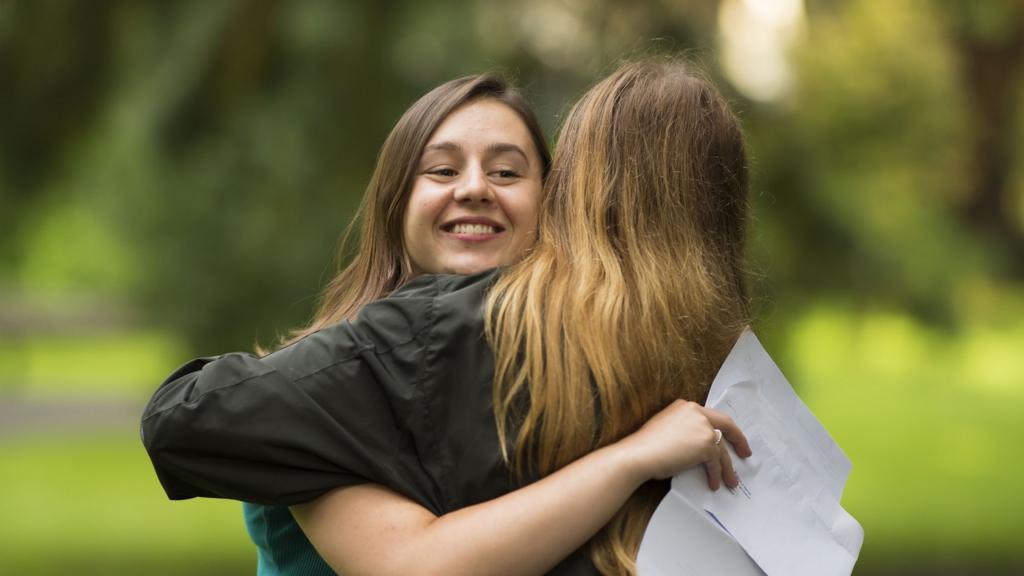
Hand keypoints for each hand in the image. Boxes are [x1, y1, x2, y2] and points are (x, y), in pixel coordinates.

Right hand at [618, 399, 751, 490]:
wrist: (638, 454)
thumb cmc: (645, 445)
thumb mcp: (665, 427)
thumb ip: (683, 428)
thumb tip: (695, 445)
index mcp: (686, 406)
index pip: (711, 416)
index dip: (721, 428)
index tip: (728, 437)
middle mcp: (697, 412)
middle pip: (726, 425)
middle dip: (739, 440)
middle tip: (745, 453)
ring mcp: (703, 428)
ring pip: (722, 450)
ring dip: (728, 468)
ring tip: (732, 481)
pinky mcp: (706, 445)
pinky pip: (716, 463)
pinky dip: (716, 475)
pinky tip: (714, 484)